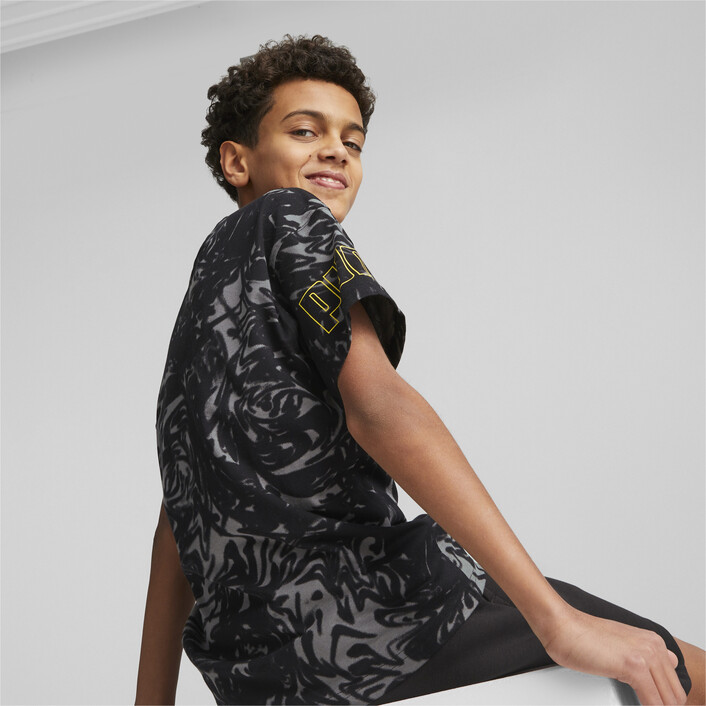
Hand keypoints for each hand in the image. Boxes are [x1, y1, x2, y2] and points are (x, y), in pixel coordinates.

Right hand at [541, 605, 686, 704]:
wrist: (561, 625)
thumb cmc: (581, 635)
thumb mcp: (619, 642)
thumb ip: (641, 654)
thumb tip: (654, 671)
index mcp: (653, 641)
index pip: (674, 683)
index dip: (663, 698)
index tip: (648, 700)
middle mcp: (654, 646)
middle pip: (675, 694)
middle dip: (662, 705)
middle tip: (641, 703)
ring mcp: (645, 656)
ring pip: (669, 701)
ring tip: (636, 704)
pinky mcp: (634, 666)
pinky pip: (654, 703)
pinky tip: (633, 705)